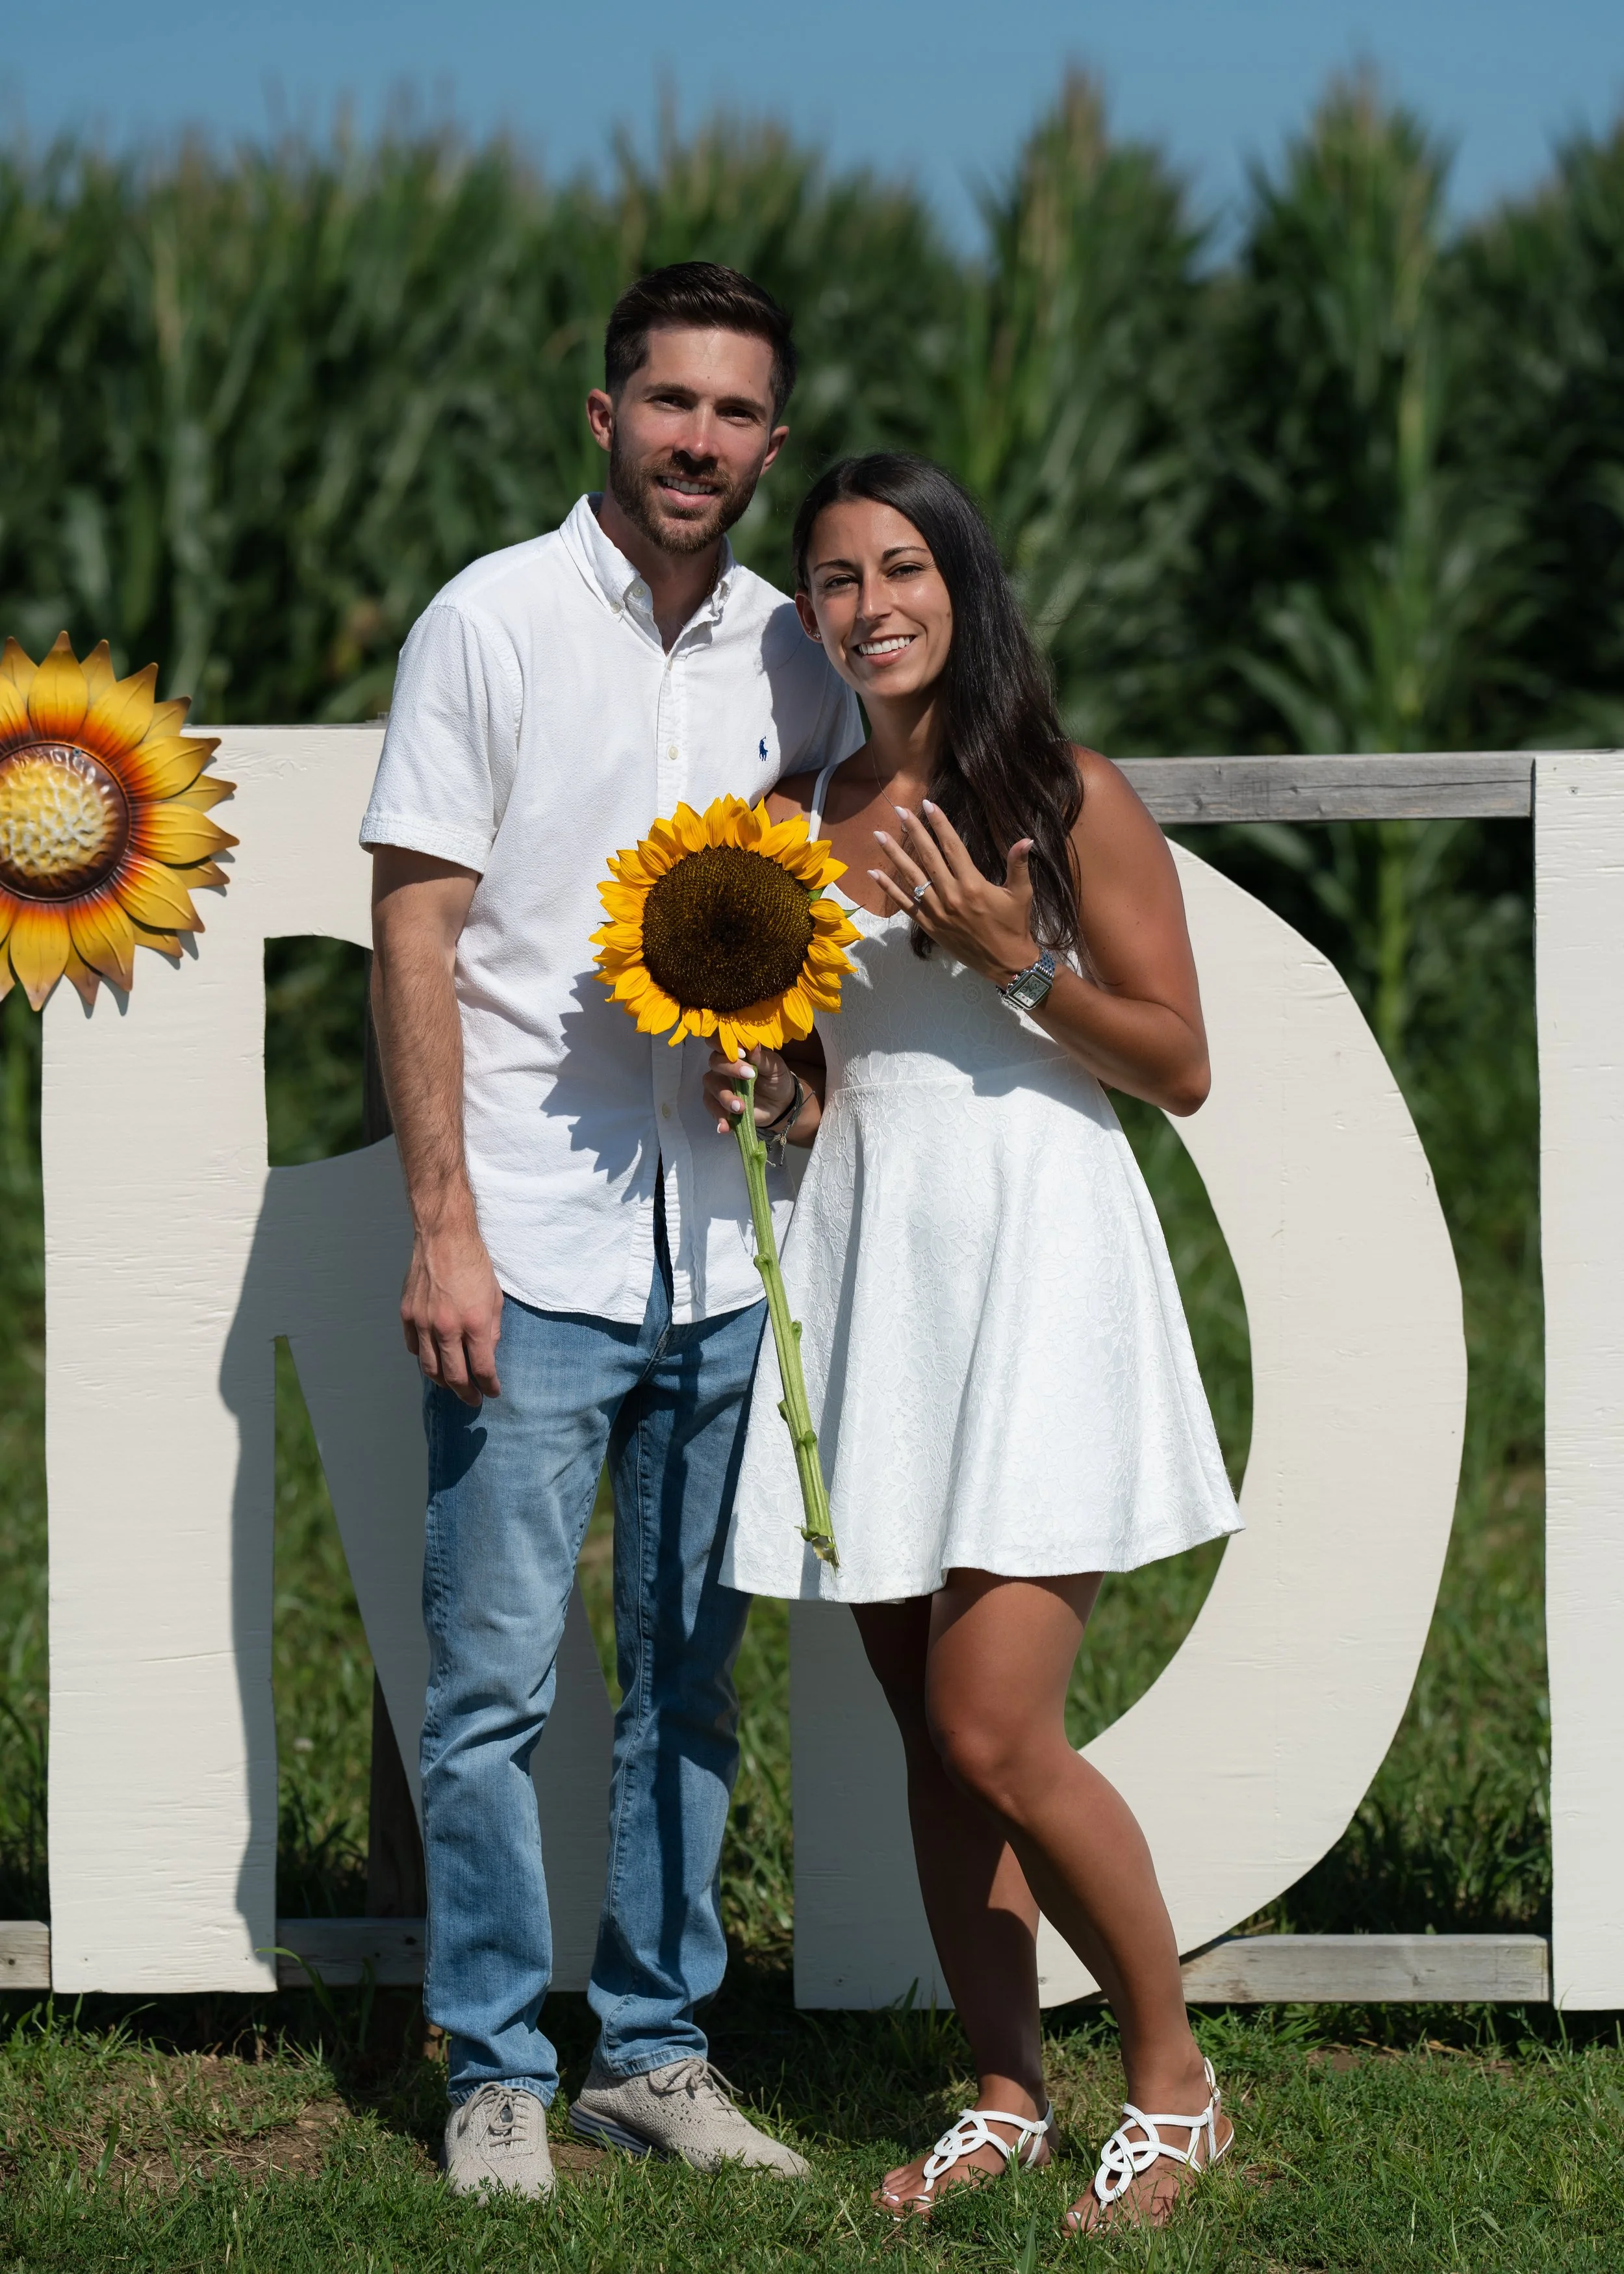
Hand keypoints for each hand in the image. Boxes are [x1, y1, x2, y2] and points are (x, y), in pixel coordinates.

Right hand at [400, 1220, 503, 1404]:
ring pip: (430, 1367)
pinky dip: (424, 1358)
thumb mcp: (495, 1297)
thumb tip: (487, 1354)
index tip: (492, 1392)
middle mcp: (447, 1326)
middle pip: (454, 1376)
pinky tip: (434, 1361)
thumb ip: (492, 1330)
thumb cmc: (474, 1264)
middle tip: (473, 1400)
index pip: (482, 1368)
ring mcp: (423, 1321)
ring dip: (443, 1382)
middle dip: (466, 1393)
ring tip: (453, 1386)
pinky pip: (415, 1347)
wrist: (444, 1237)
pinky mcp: (408, 1313)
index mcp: (474, 1322)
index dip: (489, 1386)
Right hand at [703, 1043, 796, 1134]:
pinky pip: (712, 1108)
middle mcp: (723, 1066)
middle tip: (750, 1077)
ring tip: (740, 1107)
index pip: (720, 1041)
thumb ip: (763, 1058)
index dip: (726, 1044)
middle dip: (730, 1069)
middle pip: (715, 1062)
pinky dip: (719, 1117)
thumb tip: (753, 1045)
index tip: (743, 1054)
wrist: (780, 1105)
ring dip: (724, 1097)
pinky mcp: (718, 1103)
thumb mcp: (775, 1067)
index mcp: (736, 1051)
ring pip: (711, 1086)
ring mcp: (718, 1085)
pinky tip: (725, 1127)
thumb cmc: (776, 1079)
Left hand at [871, 801, 1040, 984]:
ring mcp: (936, 911)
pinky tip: (874, 874)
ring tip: (879, 835)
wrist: (1005, 963)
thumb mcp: (1021, 893)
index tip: (928, 805)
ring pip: (911, 877)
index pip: (952, 846)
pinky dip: (889, 888)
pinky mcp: (929, 925)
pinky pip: (904, 904)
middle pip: (927, 856)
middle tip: (898, 810)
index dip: (939, 824)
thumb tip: (1026, 840)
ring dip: (894, 854)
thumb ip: (1019, 865)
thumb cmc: (1015, 925)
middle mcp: (951, 895)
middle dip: (912, 831)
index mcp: (972, 884)